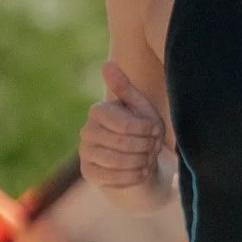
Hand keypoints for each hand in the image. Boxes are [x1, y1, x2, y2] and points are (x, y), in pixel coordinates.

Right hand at [82, 60, 171, 200]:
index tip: (156, 130)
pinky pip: (113, 178)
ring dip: (141, 162)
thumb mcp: (141, 108)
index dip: (146, 130)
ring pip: (117, 161)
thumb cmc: (143, 130)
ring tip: (149, 158)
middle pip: (122, 143)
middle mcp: (86, 131)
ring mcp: (85, 153)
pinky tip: (141, 171)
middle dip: (145, 147)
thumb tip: (107, 64)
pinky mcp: (88, 173)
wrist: (139, 161)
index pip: (124, 124)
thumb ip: (124, 88)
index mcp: (98, 111)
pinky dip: (134, 176)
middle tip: (154, 147)